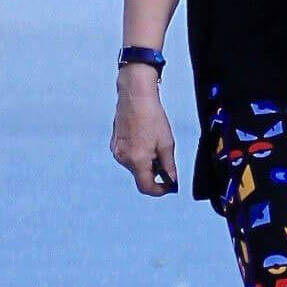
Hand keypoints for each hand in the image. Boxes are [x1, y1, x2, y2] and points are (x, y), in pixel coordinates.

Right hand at [111, 68, 178, 195]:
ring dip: (146, 162)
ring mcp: (116, 151)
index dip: (159, 190)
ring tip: (154, 143)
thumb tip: (172, 181)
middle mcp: (123, 159)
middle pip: (140, 176)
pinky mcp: (114, 143)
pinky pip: (128, 156)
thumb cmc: (152, 117)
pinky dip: (138, 154)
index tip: (168, 186)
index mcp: (137, 160)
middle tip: (165, 157)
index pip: (146, 187)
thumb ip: (169, 166)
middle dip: (154, 172)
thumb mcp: (167, 143)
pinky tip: (144, 138)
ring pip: (134, 166)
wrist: (135, 96)